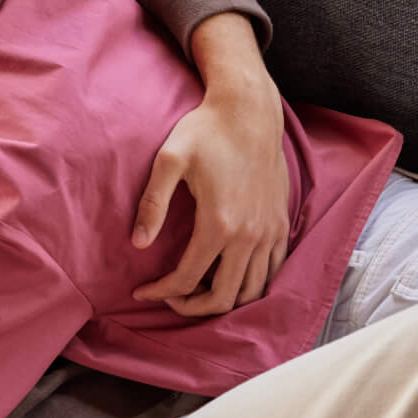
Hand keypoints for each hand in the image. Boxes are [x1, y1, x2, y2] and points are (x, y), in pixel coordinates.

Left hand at [131, 85, 290, 315]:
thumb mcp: (169, 160)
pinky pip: (271, 271)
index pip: (187, 280)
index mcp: (219, 224)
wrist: (250, 111)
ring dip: (222, 299)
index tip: (141, 291)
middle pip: (223, 298)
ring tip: (195, 289)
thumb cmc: (206, 131)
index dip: (161, 293)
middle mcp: (250, 235)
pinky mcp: (280, 224)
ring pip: (251, 291)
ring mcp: (269, 231)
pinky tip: (226, 273)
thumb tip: (137, 244)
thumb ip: (152, 204)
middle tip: (168, 297)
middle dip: (190, 307)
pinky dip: (249, 283)